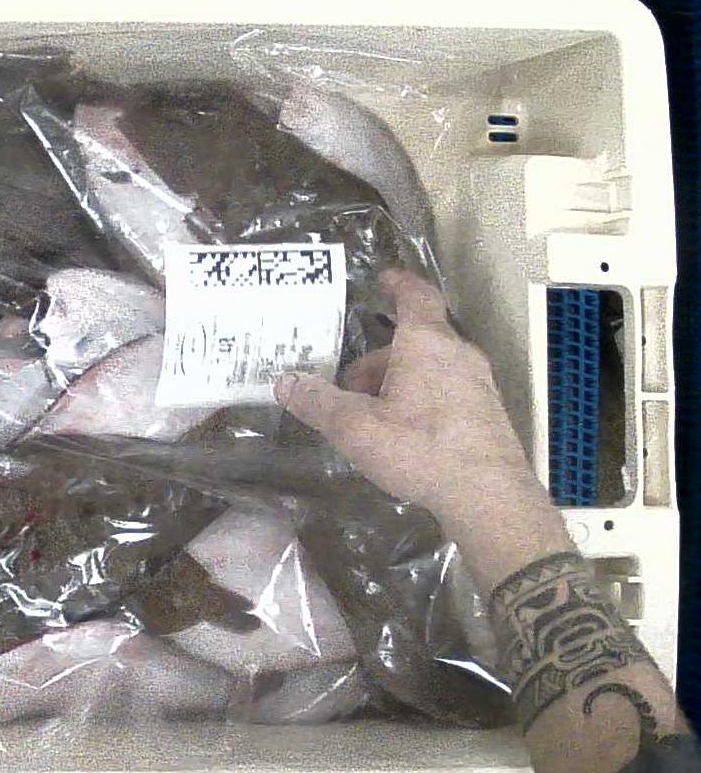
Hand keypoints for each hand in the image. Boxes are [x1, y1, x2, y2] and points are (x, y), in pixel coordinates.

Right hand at [274, 269, 569, 590]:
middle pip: (415, 341)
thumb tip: (285, 382)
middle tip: (348, 388)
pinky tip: (402, 436)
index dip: (399, 284)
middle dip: (379, 359)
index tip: (384, 278)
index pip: (416, 297)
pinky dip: (420, 400)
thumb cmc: (420, 448)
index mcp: (427, 344)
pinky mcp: (486, 413)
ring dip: (398, 382)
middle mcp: (458, 355)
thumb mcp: (356, 427)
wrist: (488, 494)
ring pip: (430, 368)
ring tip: (371, 417)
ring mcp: (478, 384)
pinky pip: (446, 391)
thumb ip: (318, 402)